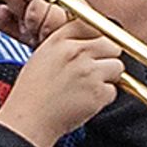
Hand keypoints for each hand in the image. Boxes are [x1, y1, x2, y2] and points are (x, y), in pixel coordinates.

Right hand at [0, 14, 129, 146]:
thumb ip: (66, 46)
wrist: (28, 120)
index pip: (91, 25)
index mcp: (60, 41)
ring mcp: (89, 72)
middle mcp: (76, 53)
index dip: (95, 37)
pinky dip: (103, 97)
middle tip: (95, 70)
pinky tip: (85, 100)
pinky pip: (113, 90)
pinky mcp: (98, 92)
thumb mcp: (42, 57)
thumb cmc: (31, 94)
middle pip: (111, 45)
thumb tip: (89, 42)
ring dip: (108, 77)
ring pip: (117, 66)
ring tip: (89, 87)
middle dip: (106, 57)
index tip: (95, 47)